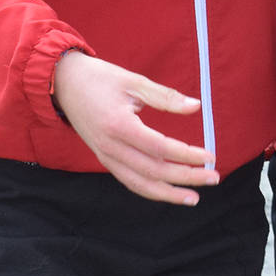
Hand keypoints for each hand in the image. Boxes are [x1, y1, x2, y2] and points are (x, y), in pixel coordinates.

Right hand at [53, 50, 218, 204]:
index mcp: (119, 126)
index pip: (159, 148)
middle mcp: (110, 147)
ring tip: (193, 197)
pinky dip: (149, 189)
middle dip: (185, 178)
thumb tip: (196, 106)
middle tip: (213, 178)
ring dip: (167, 193)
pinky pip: (128, 180)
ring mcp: (104, 156)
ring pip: (138, 183)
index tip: (209, 157)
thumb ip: (166, 97)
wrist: (63, 84)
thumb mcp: (134, 81)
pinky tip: (167, 191)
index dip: (186, 155)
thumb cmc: (100, 78)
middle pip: (152, 171)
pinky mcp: (103, 158)